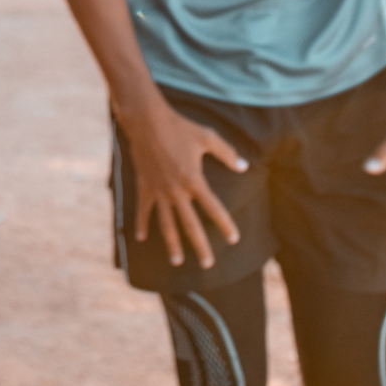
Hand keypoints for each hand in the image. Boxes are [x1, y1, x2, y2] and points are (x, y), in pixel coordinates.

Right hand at [118, 100, 247, 269]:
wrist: (147, 121)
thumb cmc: (180, 127)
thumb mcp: (207, 137)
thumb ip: (227, 154)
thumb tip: (244, 167)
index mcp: (194, 180)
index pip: (214, 208)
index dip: (225, 224)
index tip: (234, 239)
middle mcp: (176, 191)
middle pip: (190, 224)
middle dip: (200, 245)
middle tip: (207, 264)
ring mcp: (159, 191)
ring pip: (166, 224)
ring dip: (172, 244)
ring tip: (177, 261)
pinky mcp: (144, 186)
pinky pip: (143, 210)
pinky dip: (141, 224)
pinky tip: (140, 238)